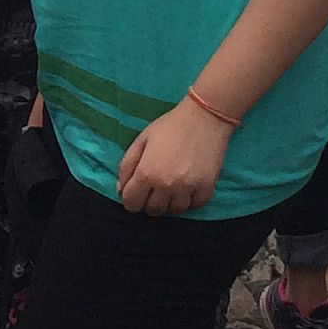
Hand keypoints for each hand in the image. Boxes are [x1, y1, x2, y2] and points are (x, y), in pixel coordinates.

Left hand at [115, 102, 230, 214]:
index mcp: (147, 173)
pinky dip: (189, 200)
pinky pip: (194, 206)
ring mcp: (188, 189)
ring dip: (169, 202)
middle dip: (149, 202)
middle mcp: (166, 185)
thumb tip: (121, 190)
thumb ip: (126, 166)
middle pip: (153, 210)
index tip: (136, 192)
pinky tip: (187, 188)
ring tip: (171, 187)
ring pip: (173, 210)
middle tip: (153, 189)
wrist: (204, 118)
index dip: (130, 199)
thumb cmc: (170, 126)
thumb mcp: (141, 140)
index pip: (131, 203)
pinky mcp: (206, 188)